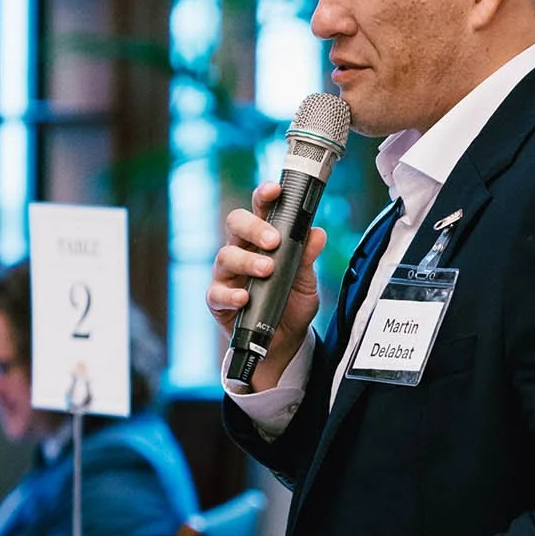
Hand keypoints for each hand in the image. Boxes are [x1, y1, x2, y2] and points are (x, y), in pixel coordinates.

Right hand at [206, 181, 327, 387]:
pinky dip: (231, 293)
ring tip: (266, 269)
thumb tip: (318, 233)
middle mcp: (241, 252)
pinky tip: (245, 297)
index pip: (259, 210)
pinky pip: (216, 292)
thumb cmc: (291, 306)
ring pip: (225, 255)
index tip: (275, 190)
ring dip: (247, 260)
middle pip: (235, 224)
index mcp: (262, 240)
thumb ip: (307, 259)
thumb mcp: (306, 283)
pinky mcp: (218, 300)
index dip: (264, 196)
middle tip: (273, 240)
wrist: (283, 345)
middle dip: (253, 227)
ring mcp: (227, 275)